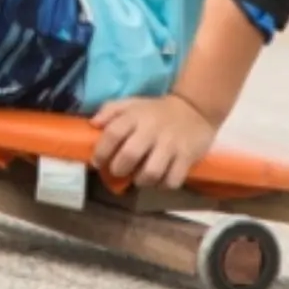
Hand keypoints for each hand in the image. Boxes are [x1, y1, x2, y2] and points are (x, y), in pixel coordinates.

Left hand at [89, 94, 218, 189]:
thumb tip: (93, 124)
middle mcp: (152, 130)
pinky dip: (162, 185)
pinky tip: (159, 179)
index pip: (113, 133)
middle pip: (129, 156)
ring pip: (151, 172)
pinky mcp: (187, 157)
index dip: (101, 151)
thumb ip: (110, 110)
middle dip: (118, 169)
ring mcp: (171, 145)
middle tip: (118, 171)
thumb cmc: (155, 111)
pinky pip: (172, 180)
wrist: (195, 109)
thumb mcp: (132, 104)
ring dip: (140, 180)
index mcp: (136, 116)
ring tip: (140, 177)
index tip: (97, 162)